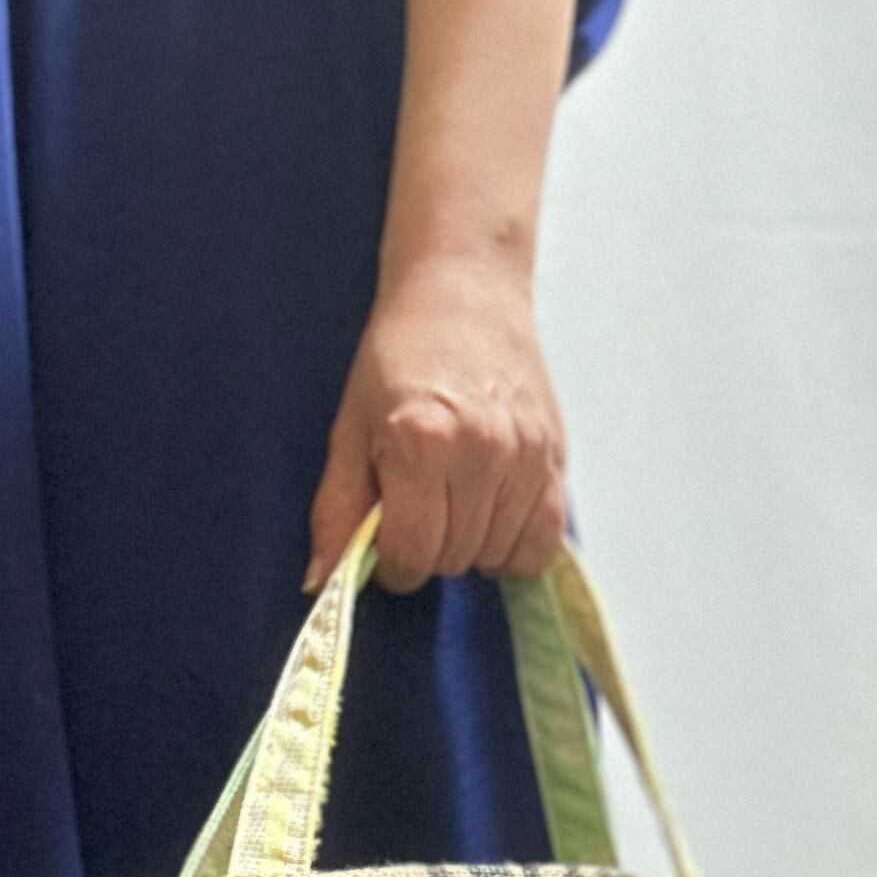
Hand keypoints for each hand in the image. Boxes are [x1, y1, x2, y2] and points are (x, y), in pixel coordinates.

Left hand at [305, 259, 567, 593]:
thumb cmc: (399, 356)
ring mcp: (526, 454)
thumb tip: (321, 583)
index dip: (393, 565)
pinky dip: (516, 546)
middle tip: (418, 512)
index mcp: (422, 442)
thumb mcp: (349, 427)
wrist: (463, 293)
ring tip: (454, 506)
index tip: (387, 546)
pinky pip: (543, 539)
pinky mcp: (555, 454)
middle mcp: (482, 451)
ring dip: (471, 548)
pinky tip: (492, 519)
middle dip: (429, 552)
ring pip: (498, 554)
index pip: (413, 553)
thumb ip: (337, 509)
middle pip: (455, 558)